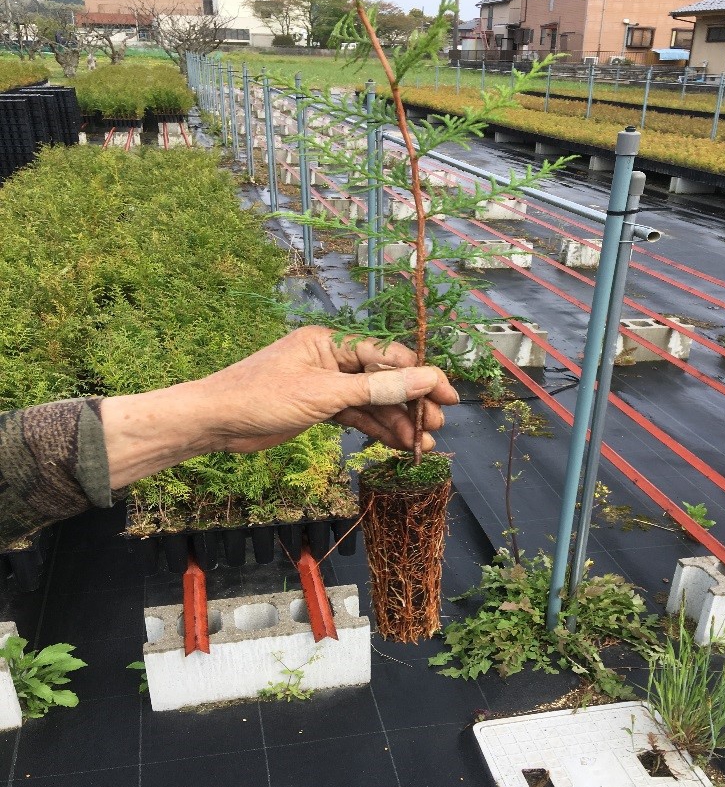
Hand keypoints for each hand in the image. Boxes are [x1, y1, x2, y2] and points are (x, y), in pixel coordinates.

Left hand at [199, 325, 459, 453]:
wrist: (215, 422)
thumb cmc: (262, 397)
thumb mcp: (325, 393)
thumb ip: (377, 388)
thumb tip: (425, 378)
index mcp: (332, 341)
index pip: (387, 355)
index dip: (421, 376)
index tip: (447, 396)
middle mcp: (332, 359)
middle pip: (383, 379)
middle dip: (410, 403)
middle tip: (434, 426)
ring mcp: (326, 384)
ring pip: (372, 402)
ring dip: (396, 422)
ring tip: (420, 444)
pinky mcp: (320, 407)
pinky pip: (356, 416)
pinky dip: (375, 430)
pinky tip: (397, 444)